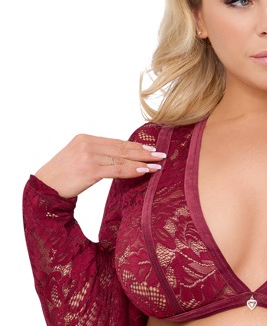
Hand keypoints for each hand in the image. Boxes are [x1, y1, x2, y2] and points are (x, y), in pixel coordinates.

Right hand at [34, 134, 165, 198]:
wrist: (45, 187)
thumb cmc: (62, 176)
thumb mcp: (78, 159)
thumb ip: (96, 155)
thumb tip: (119, 158)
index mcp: (85, 138)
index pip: (116, 142)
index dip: (134, 146)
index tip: (150, 149)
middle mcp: (87, 143)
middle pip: (121, 147)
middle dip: (143, 152)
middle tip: (160, 154)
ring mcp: (89, 156)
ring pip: (121, 158)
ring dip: (142, 162)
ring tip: (157, 165)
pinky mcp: (90, 170)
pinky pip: (116, 170)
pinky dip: (132, 170)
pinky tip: (144, 171)